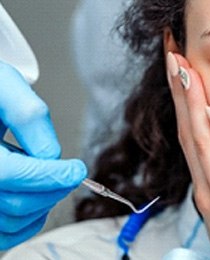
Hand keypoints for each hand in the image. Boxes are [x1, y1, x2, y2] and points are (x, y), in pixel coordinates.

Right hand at [0, 61, 85, 249]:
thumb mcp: (7, 86)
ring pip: (11, 222)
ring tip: (49, 177)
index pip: (9, 174)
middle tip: (71, 172)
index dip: (50, 176)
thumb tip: (51, 156)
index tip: (78, 169)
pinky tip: (41, 198)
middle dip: (54, 188)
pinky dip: (29, 222)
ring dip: (44, 204)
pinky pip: (3, 234)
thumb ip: (30, 117)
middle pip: (15, 202)